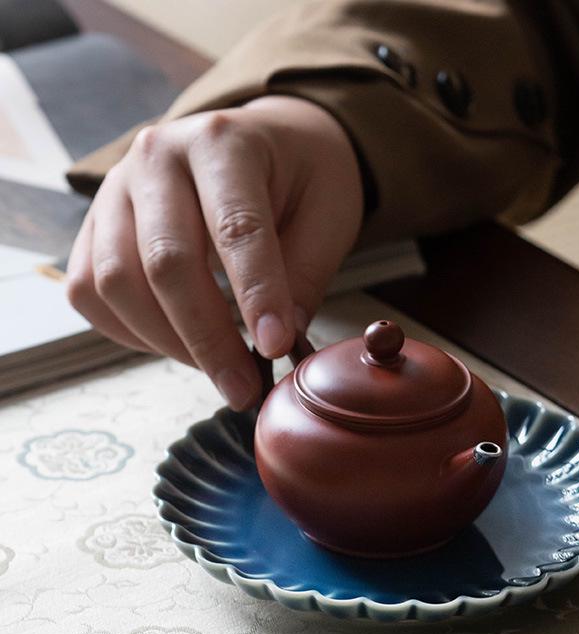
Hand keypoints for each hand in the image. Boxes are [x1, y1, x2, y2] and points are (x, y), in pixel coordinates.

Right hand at [66, 95, 363, 408]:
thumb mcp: (328, 213)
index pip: (235, 228)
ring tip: (218, 370)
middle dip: (208, 338)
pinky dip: (131, 333)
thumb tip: (279, 341)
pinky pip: (90, 291)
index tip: (274, 349)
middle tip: (244, 387)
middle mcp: (156, 157)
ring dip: (168, 342)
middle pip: (166, 261)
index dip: (256, 295)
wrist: (261, 143)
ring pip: (117, 281)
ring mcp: (116, 190)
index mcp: (222, 142)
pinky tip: (178, 346)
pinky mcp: (94, 225)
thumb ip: (307, 273)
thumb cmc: (299, 178)